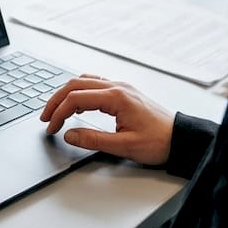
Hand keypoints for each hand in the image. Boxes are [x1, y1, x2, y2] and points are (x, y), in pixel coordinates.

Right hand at [41, 75, 173, 165]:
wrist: (182, 138)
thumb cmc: (159, 142)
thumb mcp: (124, 146)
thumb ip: (93, 140)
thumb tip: (69, 134)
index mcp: (116, 97)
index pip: (76, 98)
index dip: (59, 113)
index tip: (51, 128)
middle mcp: (117, 87)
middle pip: (75, 84)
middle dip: (56, 100)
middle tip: (45, 117)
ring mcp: (121, 87)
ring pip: (84, 80)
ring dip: (67, 93)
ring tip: (56, 110)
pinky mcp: (124, 92)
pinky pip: (95, 83)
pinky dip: (79, 91)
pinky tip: (76, 102)